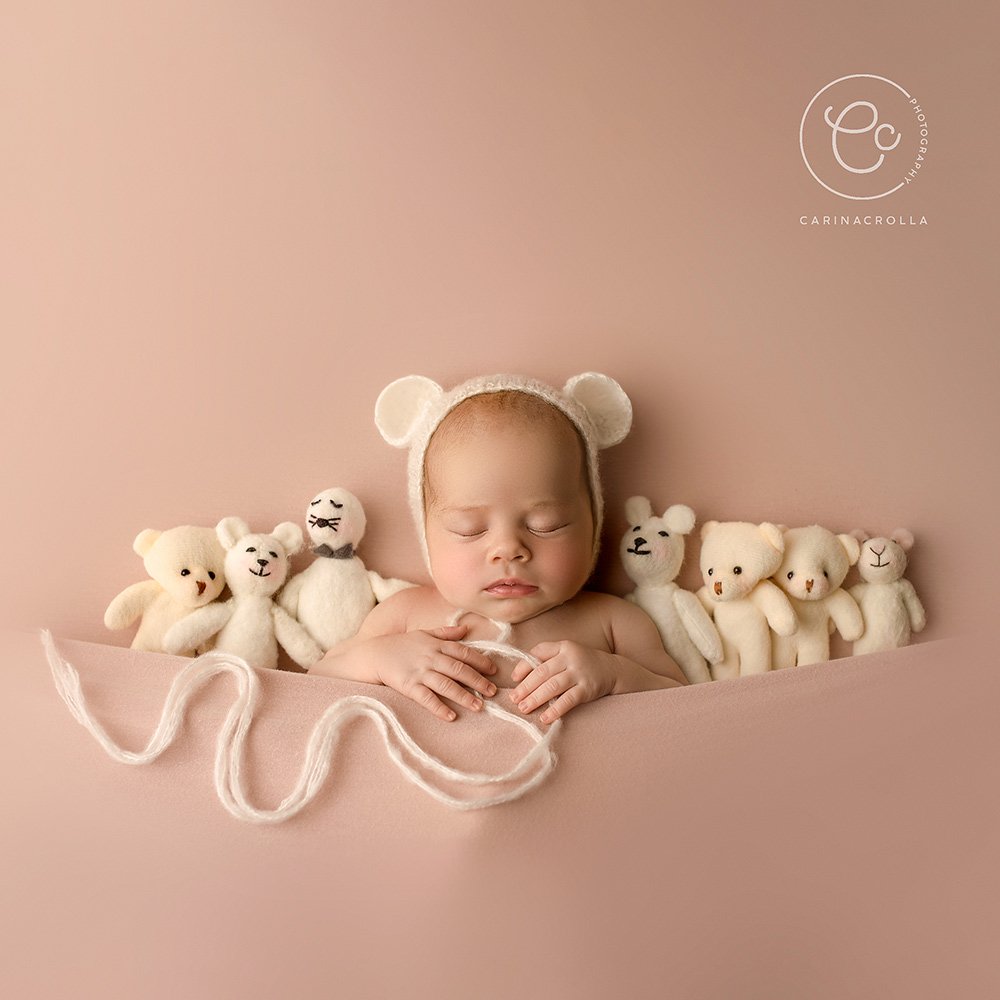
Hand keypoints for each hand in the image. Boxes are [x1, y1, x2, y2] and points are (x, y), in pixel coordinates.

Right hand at [373, 625, 497, 721]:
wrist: (374, 654)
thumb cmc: (402, 644)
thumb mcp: (424, 633)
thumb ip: (446, 633)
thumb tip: (465, 628)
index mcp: (436, 645)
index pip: (463, 652)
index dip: (480, 661)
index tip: (494, 670)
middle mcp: (431, 658)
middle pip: (459, 669)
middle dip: (478, 680)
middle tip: (493, 691)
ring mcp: (420, 672)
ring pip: (446, 685)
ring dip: (463, 696)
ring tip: (479, 706)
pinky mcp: (408, 686)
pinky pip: (426, 698)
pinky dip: (439, 707)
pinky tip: (451, 716)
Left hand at [509, 641, 617, 724]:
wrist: (613, 670)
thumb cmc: (582, 663)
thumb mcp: (567, 654)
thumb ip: (548, 660)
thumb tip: (520, 677)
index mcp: (563, 646)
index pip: (538, 652)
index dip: (524, 665)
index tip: (514, 679)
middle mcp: (570, 657)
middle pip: (542, 671)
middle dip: (525, 686)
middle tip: (514, 698)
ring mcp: (579, 673)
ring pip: (552, 686)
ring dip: (535, 698)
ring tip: (524, 708)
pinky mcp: (587, 689)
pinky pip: (568, 700)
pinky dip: (555, 709)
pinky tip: (544, 717)